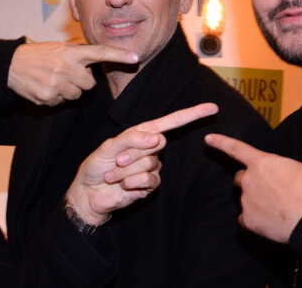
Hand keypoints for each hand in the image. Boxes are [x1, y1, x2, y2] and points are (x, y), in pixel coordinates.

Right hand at [8, 42, 138, 105]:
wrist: (10, 65)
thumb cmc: (39, 55)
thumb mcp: (60, 48)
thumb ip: (79, 56)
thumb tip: (95, 66)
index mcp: (72, 52)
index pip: (101, 52)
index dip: (120, 55)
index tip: (136, 58)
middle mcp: (66, 67)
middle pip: (90, 84)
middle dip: (81, 80)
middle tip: (67, 72)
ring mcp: (57, 83)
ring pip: (77, 95)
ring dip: (69, 89)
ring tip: (54, 78)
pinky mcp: (48, 97)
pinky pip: (62, 102)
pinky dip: (56, 97)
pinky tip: (46, 86)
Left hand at [67, 103, 218, 224]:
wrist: (89, 193)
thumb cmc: (97, 165)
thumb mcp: (109, 146)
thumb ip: (132, 139)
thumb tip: (158, 138)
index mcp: (144, 133)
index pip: (173, 121)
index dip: (193, 114)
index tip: (212, 108)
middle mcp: (152, 148)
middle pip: (158, 143)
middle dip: (134, 152)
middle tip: (117, 159)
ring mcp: (153, 167)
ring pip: (151, 163)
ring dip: (128, 170)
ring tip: (115, 174)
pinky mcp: (150, 185)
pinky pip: (149, 180)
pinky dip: (132, 182)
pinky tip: (123, 185)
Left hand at [205, 134, 301, 242]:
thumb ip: (290, 169)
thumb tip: (292, 176)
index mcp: (262, 162)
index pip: (236, 148)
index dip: (221, 142)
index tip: (207, 139)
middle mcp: (249, 179)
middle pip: (240, 179)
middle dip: (250, 183)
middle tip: (268, 191)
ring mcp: (247, 200)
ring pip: (246, 200)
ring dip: (256, 203)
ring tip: (277, 209)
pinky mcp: (248, 220)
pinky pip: (246, 220)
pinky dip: (254, 221)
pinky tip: (270, 222)